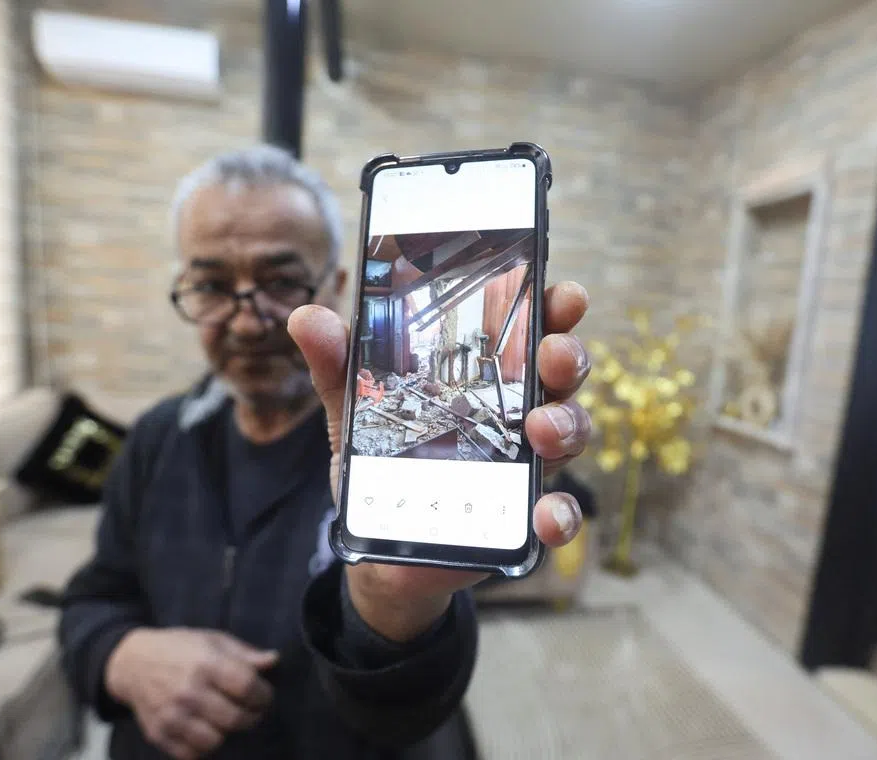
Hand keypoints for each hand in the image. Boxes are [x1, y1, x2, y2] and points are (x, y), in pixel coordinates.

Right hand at [105, 628, 277, 759]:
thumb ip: (244, 654)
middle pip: (235, 718)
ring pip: (215, 741)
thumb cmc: (179, 648)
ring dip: (226, 732)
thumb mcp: (212, 640)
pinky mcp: (159, 733)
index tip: (264, 695)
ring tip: (225, 719)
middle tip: (251, 711)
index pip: (248, 687)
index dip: (263, 694)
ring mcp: (172, 715)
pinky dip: (202, 746)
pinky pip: (192, 754)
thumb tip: (274, 661)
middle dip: (252, 717)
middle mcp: (188, 691)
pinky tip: (205, 729)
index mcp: (206, 664)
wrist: (132, 663)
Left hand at [288, 281, 592, 641]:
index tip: (563, 294)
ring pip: (570, 431)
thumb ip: (337, 364)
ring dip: (566, 424)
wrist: (382, 547)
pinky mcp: (524, 516)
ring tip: (540, 429)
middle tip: (554, 355)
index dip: (553, 306)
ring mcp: (527, 463)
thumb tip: (306, 317)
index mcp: (486, 372)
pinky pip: (558, 512)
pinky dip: (561, 513)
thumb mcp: (355, 408)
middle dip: (567, 356)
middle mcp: (518, 409)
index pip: (530, 326)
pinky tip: (547, 515)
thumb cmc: (384, 460)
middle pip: (560, 372)